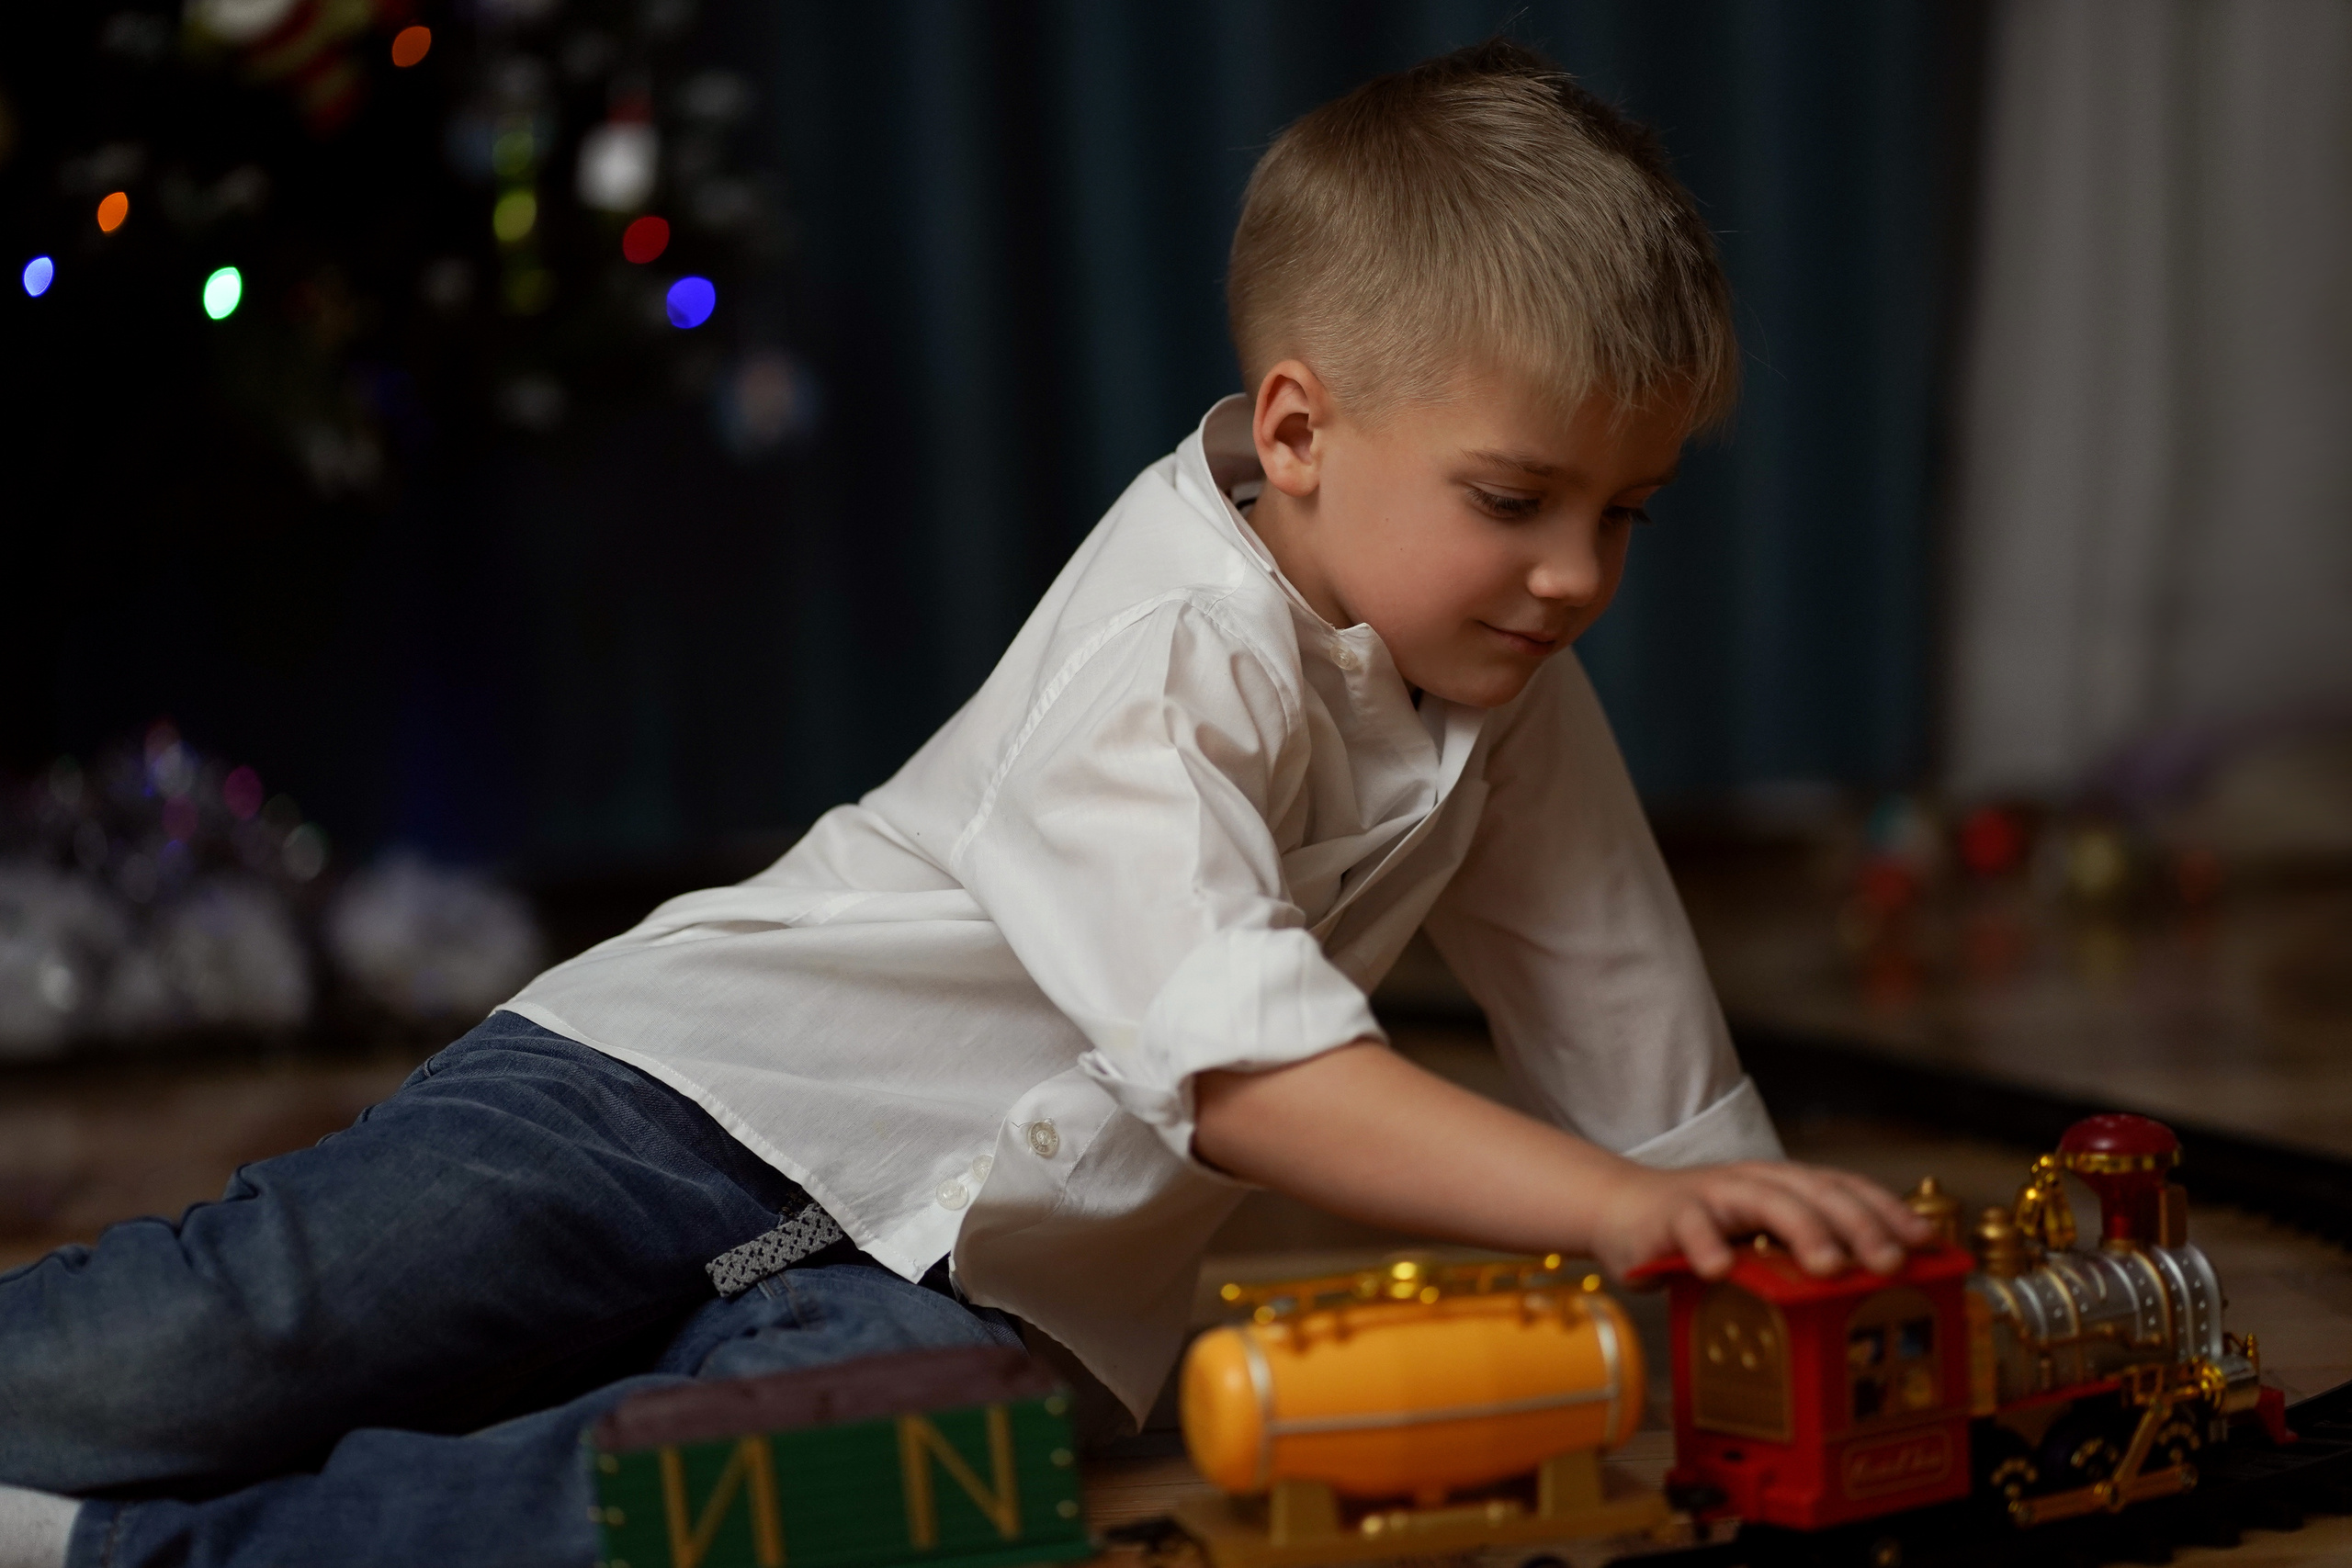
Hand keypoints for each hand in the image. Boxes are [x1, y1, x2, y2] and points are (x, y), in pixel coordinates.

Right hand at [1589, 1160, 1933, 1282]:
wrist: (1620, 1209)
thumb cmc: (1701, 1233)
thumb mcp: (1758, 1243)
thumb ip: (1799, 1258)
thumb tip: (1872, 1294)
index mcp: (1784, 1187)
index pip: (1845, 1189)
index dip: (1887, 1211)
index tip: (1925, 1242)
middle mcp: (1755, 1182)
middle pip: (1816, 1192)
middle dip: (1859, 1224)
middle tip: (1890, 1261)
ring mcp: (1713, 1194)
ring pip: (1764, 1200)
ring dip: (1801, 1230)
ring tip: (1828, 1266)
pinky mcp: (1671, 1214)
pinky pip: (1691, 1226)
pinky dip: (1707, 1246)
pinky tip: (1721, 1271)